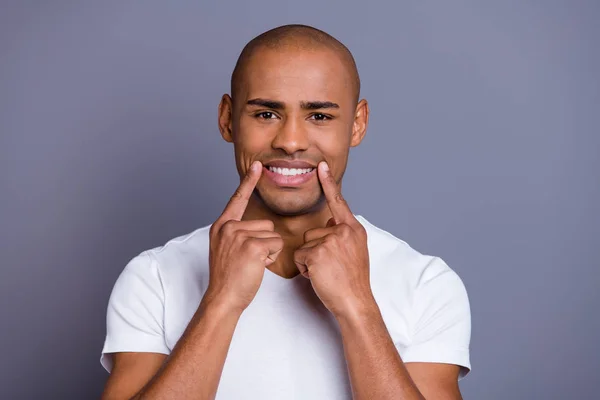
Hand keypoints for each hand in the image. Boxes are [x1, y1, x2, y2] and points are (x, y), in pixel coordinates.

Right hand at [206, 161, 282, 311]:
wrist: (223, 297)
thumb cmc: (228, 278)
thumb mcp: (226, 249)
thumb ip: (237, 234)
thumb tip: (258, 228)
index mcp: (221, 226)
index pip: (237, 199)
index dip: (249, 182)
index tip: (258, 165)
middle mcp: (228, 227)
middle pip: (265, 223)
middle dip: (265, 242)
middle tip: (249, 260)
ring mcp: (239, 235)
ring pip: (272, 234)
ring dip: (269, 250)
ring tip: (252, 263)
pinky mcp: (252, 245)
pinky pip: (276, 244)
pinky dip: (272, 257)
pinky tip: (257, 266)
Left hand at [293, 162, 374, 318]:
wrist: (355, 302)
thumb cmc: (352, 281)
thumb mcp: (355, 251)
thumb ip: (344, 235)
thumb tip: (331, 224)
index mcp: (353, 229)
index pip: (338, 202)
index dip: (329, 184)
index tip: (321, 166)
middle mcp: (344, 231)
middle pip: (313, 231)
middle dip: (315, 250)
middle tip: (330, 266)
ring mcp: (331, 241)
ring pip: (305, 243)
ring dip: (309, 259)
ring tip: (325, 271)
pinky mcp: (318, 253)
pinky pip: (300, 255)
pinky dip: (304, 268)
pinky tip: (318, 276)